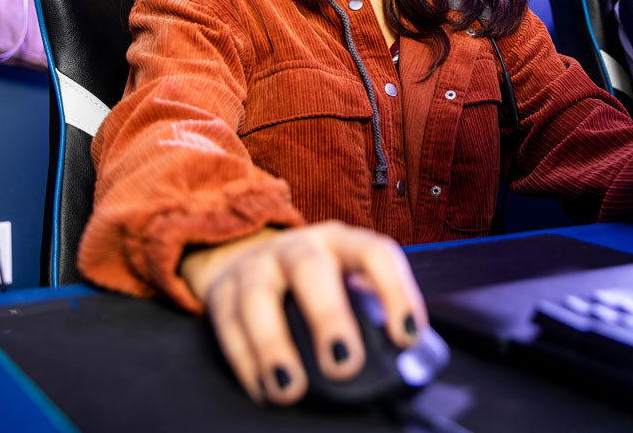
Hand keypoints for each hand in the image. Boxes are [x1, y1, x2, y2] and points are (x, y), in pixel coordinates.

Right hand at [180, 221, 426, 404]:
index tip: (407, 336)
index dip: (394, 290)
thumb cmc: (313, 280)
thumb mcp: (345, 278)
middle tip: (344, 364)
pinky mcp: (221, 292)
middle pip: (311, 270)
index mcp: (340, 241)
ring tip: (290, 388)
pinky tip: (263, 389)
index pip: (374, 252)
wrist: (244, 253)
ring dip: (273, 344)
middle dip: (328, 316)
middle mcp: (298, 247)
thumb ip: (371, 310)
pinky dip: (244, 362)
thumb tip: (412, 363)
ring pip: (258, 296)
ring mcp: (255, 266)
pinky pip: (227, 325)